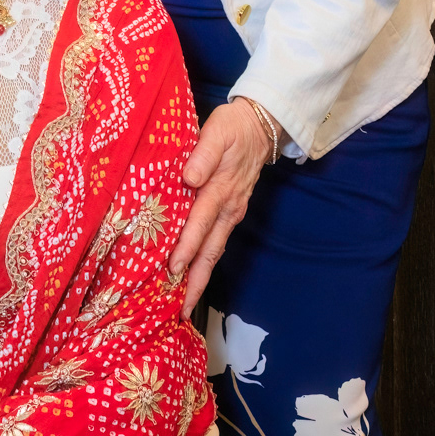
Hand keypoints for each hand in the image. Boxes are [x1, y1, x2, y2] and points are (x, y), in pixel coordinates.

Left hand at [170, 98, 278, 314]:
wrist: (262, 126)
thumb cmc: (233, 128)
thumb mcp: (217, 132)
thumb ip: (203, 155)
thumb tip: (189, 178)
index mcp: (219, 190)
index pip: (199, 224)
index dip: (186, 247)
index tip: (172, 269)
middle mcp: (227, 208)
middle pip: (210, 251)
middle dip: (196, 281)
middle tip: (181, 309)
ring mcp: (231, 212)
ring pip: (214, 250)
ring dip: (200, 277)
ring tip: (184, 302)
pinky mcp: (231, 211)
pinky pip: (216, 241)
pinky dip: (205, 261)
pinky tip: (193, 273)